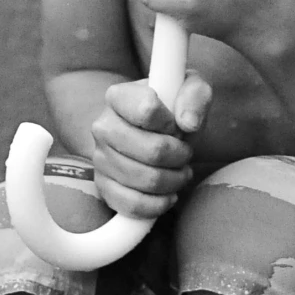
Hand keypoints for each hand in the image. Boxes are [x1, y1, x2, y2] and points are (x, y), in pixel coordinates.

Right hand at [88, 71, 213, 219]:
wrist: (152, 131)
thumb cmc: (172, 109)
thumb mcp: (190, 90)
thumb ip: (194, 95)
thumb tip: (189, 123)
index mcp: (118, 96)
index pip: (148, 110)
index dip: (172, 123)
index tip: (177, 126)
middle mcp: (102, 126)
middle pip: (152, 151)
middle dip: (180, 156)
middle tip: (185, 153)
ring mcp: (100, 158)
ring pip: (146, 180)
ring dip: (174, 180)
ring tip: (180, 171)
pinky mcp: (104, 186)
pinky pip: (132, 205)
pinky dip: (158, 204)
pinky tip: (168, 194)